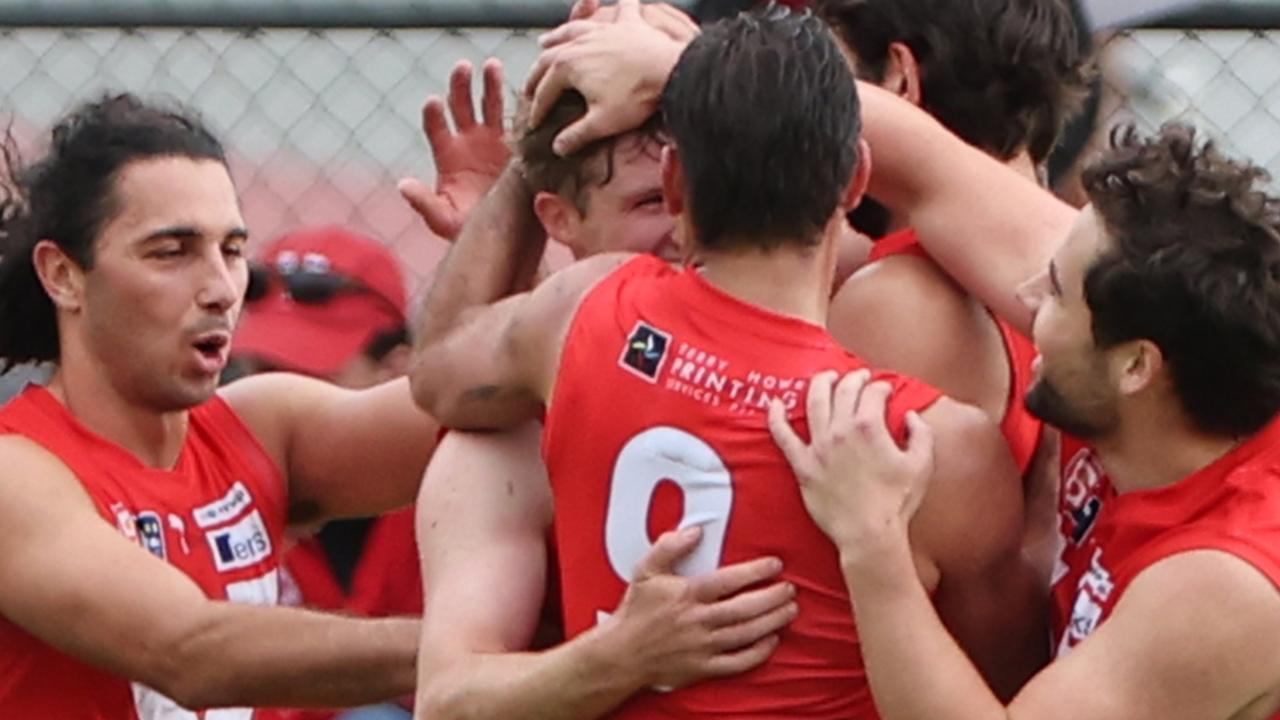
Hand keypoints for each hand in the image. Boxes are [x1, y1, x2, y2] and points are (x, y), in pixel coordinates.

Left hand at [399, 59, 510, 239]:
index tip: (433, 102)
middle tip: (462, 68)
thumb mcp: (443, 219)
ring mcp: (492, 143)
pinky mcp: (516, 148)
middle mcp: (468, 143)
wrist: (503, 237)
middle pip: (461, 107)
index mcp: (447, 156)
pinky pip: (517, 121)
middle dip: (460, 86)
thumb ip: (423, 203)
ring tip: (491, 65)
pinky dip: (520, 105)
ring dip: (489, 85)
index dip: (433, 115)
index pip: (435, 128)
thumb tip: (402, 185)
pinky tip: (525, 89)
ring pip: (489, 106)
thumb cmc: (468, 231)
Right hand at [524, 0, 692, 155]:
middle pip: (549, 58)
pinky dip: (617, 3)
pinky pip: (621, 7)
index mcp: (568, 66)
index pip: (545, 91)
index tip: (535, 122)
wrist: (670, 71)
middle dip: (536, 74)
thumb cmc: (637, 96)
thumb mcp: (602, 123)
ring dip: (557, 35)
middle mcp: (580, 43)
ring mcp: (603, 30)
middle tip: (530, 87)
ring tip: (546, 41)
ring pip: (573, 29)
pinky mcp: (628, 24)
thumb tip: (559, 147)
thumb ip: (576, 135)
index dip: (538, 109)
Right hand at [602, 526, 796, 690]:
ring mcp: (703, 646)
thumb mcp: (646, 571)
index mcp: (687, 595)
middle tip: (790, 589)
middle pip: (745, 608)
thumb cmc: (636, 611)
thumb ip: (669, 547)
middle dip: (772, 598)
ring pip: (746, 634)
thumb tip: (695, 531)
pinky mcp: (704, 667)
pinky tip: (772, 641)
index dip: (755, 571)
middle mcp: (698, 621)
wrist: (622, 654)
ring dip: (772, 621)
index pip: (728, 580)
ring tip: (789, 610)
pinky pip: (738, 662)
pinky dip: (758, 653)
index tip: (775, 564)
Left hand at [768, 370, 935, 551]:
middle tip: (859, 377)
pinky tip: (775, 404)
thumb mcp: (922, 465)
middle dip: (853, 379)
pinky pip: (783, 436)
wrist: (869, 534)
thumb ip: (921, 434)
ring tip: (825, 377)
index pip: (873, 393)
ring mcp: (818, 447)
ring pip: (814, 403)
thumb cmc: (897, 502)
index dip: (881, 387)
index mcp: (869, 426)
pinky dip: (776, 417)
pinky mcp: (803, 465)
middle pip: (843, 391)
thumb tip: (910, 416)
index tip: (885, 390)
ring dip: (820, 384)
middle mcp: (840, 430)